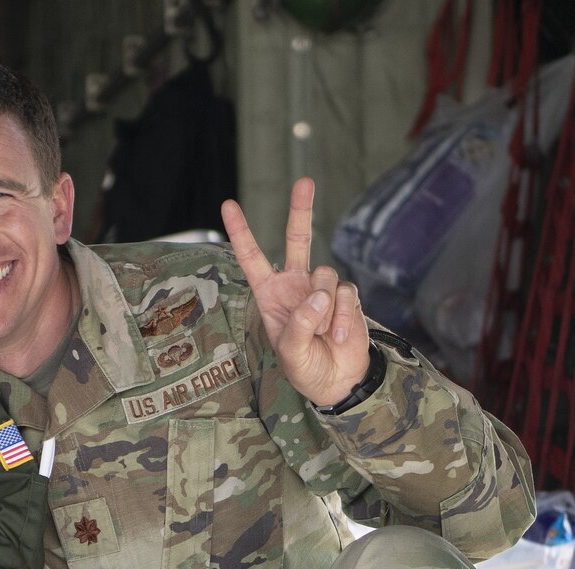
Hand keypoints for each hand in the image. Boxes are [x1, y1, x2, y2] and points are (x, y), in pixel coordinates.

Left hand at [220, 178, 371, 409]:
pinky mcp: (347, 296)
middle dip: (301, 209)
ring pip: (325, 276)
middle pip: (298, 239)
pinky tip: (337, 337)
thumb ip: (299, 325)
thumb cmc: (305, 368)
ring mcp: (322, 288)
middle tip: (304, 181)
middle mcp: (295, 284)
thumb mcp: (290, 353)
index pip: (253, 259)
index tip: (228, 205)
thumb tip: (318, 296)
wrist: (338, 381)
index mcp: (270, 295)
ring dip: (323, 309)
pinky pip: (345, 295)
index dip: (242, 233)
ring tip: (321, 335)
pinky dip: (342, 318)